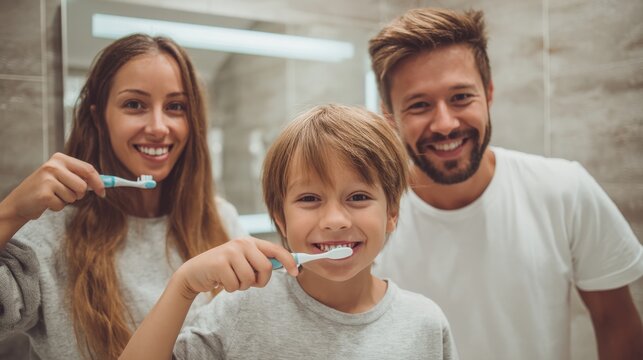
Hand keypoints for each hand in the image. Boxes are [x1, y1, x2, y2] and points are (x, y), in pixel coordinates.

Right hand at [1, 152, 104, 221]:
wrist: (19, 201)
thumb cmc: (45, 189)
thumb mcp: (62, 177)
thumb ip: (80, 177)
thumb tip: (105, 183)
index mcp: (60, 159)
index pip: (88, 169)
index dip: (99, 182)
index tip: (103, 192)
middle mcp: (53, 166)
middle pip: (83, 185)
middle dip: (80, 194)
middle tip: (68, 195)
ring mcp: (47, 179)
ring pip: (74, 196)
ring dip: (66, 200)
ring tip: (53, 196)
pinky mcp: (44, 193)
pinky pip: (63, 205)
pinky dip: (57, 207)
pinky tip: (46, 202)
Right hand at [176, 237, 298, 297]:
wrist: (194, 272)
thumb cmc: (224, 270)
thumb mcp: (243, 262)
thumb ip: (261, 262)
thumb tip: (287, 267)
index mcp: (250, 242)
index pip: (276, 249)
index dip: (289, 261)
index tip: (295, 273)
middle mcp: (242, 243)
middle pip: (266, 268)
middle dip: (260, 281)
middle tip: (248, 282)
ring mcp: (230, 251)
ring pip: (250, 279)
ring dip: (242, 286)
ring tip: (232, 279)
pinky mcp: (219, 263)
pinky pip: (236, 285)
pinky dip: (230, 288)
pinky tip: (221, 281)